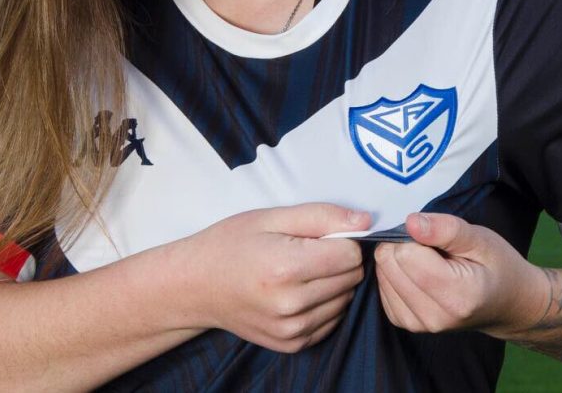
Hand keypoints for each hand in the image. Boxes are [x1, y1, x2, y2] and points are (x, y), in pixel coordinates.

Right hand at [184, 204, 370, 352]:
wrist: (195, 286)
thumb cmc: (231, 245)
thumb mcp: (271, 218)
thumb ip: (322, 216)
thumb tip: (366, 222)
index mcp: (286, 267)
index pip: (350, 254)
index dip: (340, 239)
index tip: (318, 235)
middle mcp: (292, 305)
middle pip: (351, 277)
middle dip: (338, 260)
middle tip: (305, 251)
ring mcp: (292, 329)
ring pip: (345, 300)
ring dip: (332, 283)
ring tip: (299, 271)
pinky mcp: (292, 344)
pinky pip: (332, 320)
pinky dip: (323, 304)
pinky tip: (297, 291)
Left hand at [374, 213, 547, 336]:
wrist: (507, 304)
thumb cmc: (497, 267)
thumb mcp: (481, 239)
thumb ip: (447, 229)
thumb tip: (411, 222)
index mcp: (456, 296)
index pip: (406, 254)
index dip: (415, 234)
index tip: (436, 236)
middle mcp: (434, 317)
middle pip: (390, 264)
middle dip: (404, 245)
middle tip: (433, 248)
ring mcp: (419, 324)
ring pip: (382, 274)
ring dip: (399, 260)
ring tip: (430, 260)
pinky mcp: (406, 323)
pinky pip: (383, 288)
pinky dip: (395, 274)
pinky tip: (418, 272)